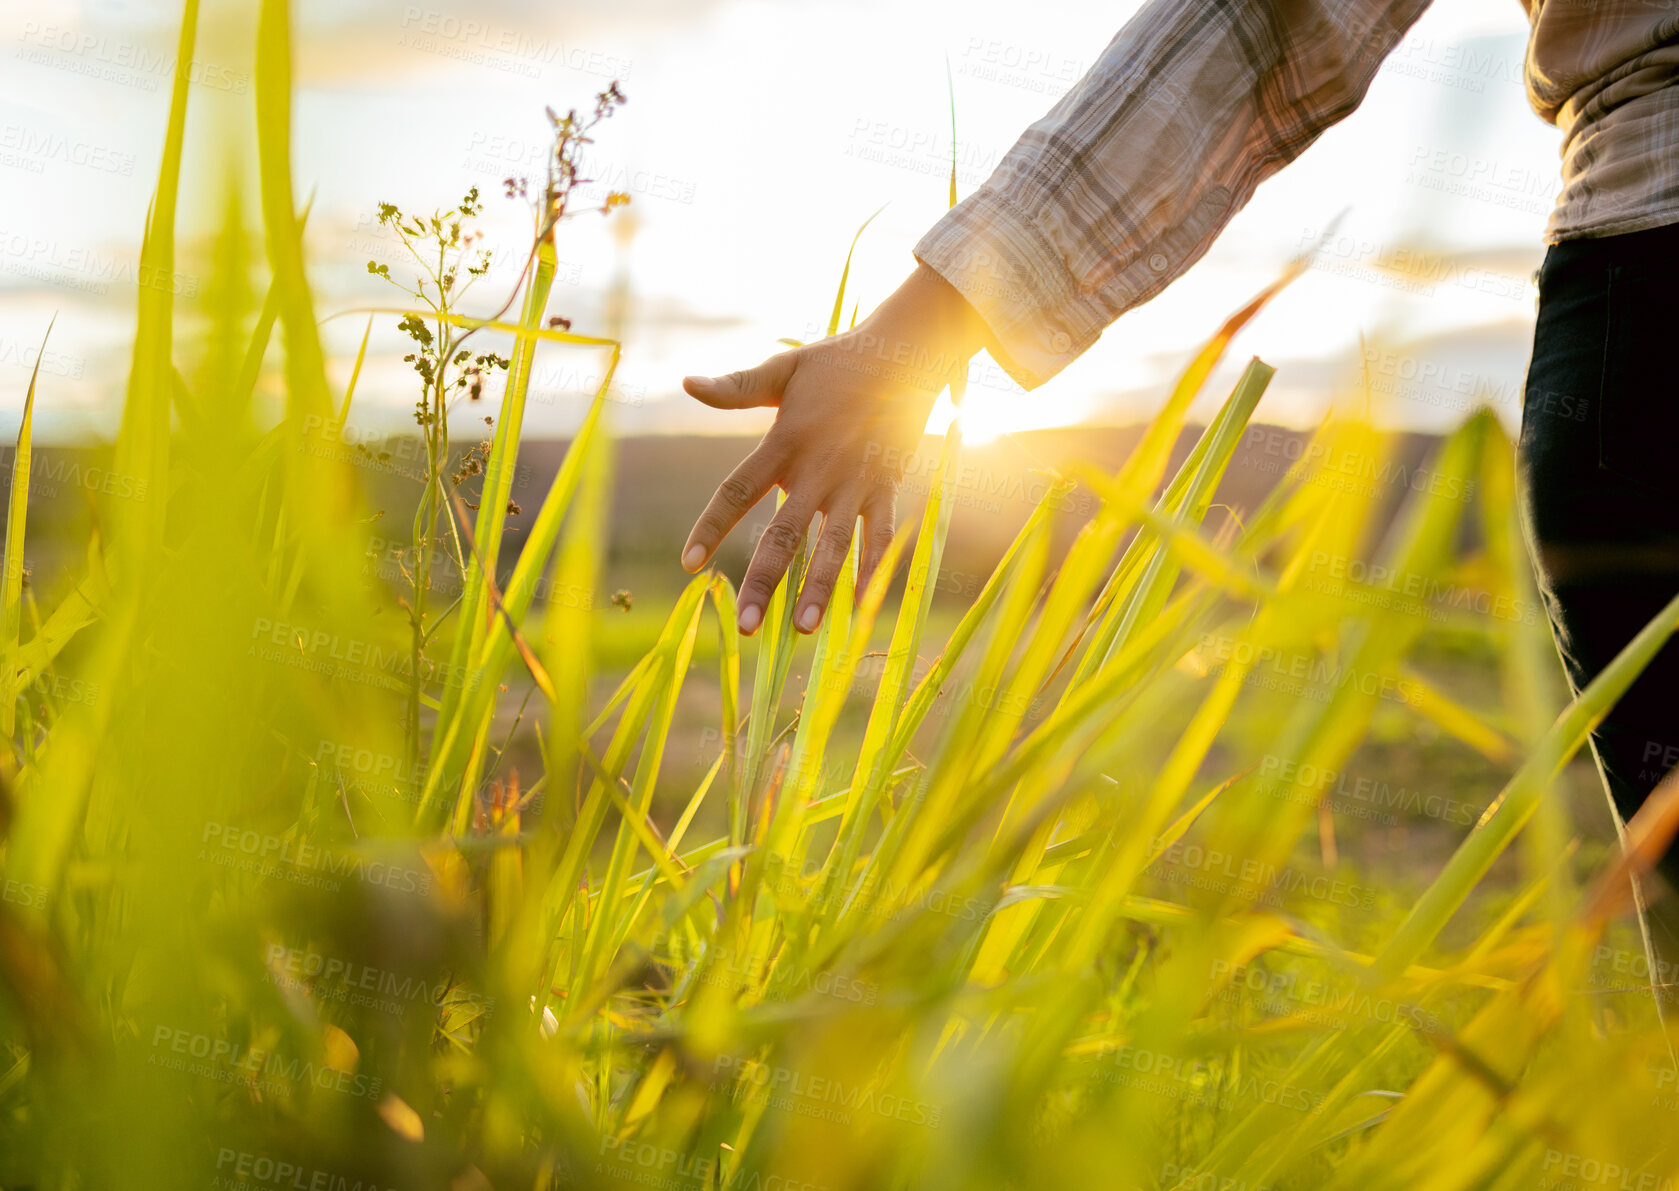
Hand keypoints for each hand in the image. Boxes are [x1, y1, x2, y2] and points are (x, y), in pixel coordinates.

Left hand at [680, 263, 987, 635]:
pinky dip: (874, 570)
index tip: (689, 565)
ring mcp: (854, 484)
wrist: (905, 353)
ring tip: (803, 630)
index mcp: (784, 443)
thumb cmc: (837, 362)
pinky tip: (862, 606)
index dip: (712, 528)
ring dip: (819, 589)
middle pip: (784, 535)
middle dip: (764, 582)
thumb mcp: (783, 370)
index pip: (736, 492)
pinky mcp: (886, 488)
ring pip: (833, 546)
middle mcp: (816, 470)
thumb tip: (685, 383)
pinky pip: (880, 536)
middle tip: (746, 627)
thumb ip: (736, 387)